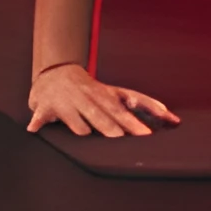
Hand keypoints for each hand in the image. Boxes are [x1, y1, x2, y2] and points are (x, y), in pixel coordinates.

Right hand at [22, 62, 178, 137]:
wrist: (56, 72)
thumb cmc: (94, 90)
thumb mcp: (118, 93)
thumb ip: (146, 105)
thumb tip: (175, 119)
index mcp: (106, 95)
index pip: (123, 108)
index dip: (134, 121)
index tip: (146, 135)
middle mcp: (88, 97)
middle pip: (102, 115)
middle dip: (111, 127)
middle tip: (120, 138)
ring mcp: (67, 102)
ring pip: (76, 121)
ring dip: (80, 128)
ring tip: (84, 133)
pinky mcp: (46, 107)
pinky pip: (42, 116)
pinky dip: (38, 122)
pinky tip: (35, 128)